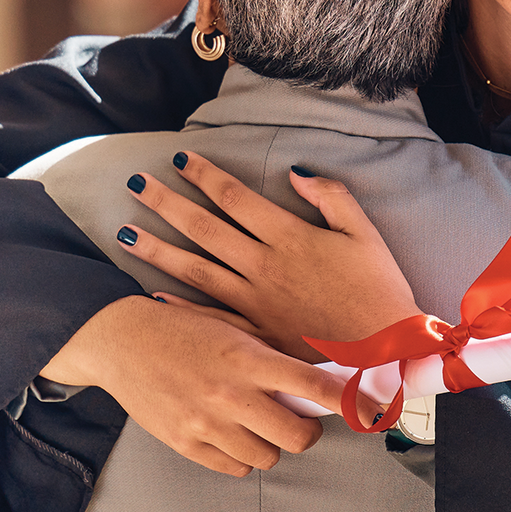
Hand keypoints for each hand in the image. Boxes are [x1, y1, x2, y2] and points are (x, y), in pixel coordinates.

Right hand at [41, 295, 345, 476]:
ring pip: (268, 457)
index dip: (350, 402)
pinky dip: (241, 456)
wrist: (122, 340)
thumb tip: (321, 380)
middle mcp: (231, 394)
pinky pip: (235, 468)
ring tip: (256, 422)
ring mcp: (207, 424)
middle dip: (307, 431)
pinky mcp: (186, 444)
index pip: (313, 385)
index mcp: (248, 358)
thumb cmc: (184, 330)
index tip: (372, 411)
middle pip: (298, 437)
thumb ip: (273, 356)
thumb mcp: (233, 329)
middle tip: (299, 419)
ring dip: (271, 443)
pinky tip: (231, 433)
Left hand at [118, 153, 420, 360]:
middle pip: (203, 228)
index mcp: (288, 237)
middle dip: (166, 202)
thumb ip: (331, 197)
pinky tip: (152, 294)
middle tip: (135, 182)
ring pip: (195, 270)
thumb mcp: (364, 234)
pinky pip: (209, 317)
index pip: (234, 197)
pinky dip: (179, 306)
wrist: (387, 353)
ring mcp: (254, 303)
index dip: (203, 174)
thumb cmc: (379, 291)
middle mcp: (262, 267)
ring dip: (158, 250)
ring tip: (124, 232)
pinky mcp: (255, 335)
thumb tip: (296, 171)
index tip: (177, 158)